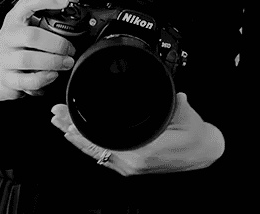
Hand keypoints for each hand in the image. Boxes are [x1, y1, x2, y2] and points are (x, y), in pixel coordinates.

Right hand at [0, 0, 82, 101]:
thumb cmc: (19, 44)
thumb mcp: (33, 23)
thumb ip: (55, 7)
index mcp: (16, 19)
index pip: (28, 3)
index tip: (65, 1)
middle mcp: (8, 36)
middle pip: (31, 36)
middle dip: (57, 44)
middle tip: (70, 49)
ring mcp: (5, 58)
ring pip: (27, 60)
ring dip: (52, 62)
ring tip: (66, 62)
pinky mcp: (7, 78)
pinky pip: (24, 80)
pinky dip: (42, 79)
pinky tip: (52, 75)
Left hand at [50, 93, 225, 175]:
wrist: (203, 153)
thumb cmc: (195, 138)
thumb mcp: (186, 116)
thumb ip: (175, 103)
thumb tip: (171, 92)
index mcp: (142, 150)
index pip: (101, 139)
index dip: (81, 128)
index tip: (67, 114)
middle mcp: (132, 162)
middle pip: (92, 146)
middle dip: (71, 129)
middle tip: (56, 114)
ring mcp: (130, 166)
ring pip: (94, 152)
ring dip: (76, 137)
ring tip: (60, 123)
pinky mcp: (130, 164)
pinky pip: (103, 155)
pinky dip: (88, 145)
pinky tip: (77, 136)